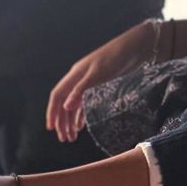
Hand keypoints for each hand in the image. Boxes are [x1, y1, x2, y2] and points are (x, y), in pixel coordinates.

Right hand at [46, 21, 155, 142]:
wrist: (135, 47)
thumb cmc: (116, 57)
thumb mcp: (98, 74)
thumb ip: (81, 90)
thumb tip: (66, 107)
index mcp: (74, 75)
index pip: (57, 96)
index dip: (52, 112)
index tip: (50, 128)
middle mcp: (77, 80)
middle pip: (63, 104)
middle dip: (62, 122)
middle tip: (64, 138)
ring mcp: (86, 83)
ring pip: (72, 106)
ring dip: (70, 121)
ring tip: (72, 137)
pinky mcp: (96, 86)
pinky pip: (82, 104)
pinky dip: (80, 116)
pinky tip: (80, 126)